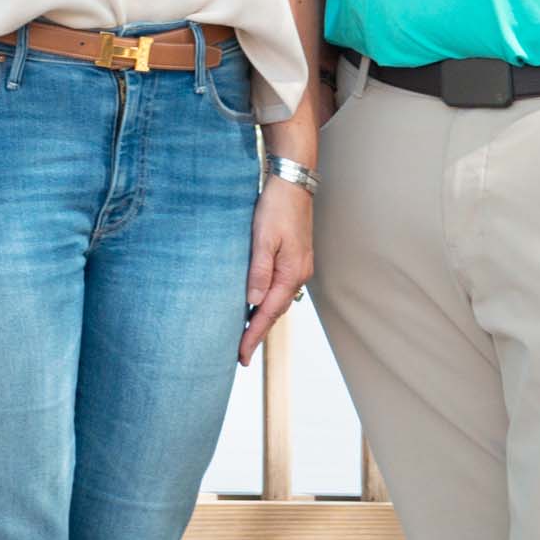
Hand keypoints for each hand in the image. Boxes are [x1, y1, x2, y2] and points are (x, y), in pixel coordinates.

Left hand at [240, 171, 315, 363]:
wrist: (293, 182)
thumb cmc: (276, 207)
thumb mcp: (263, 238)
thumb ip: (259, 270)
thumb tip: (253, 301)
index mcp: (291, 273)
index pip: (268, 313)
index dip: (253, 335)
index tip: (241, 356)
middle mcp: (298, 274)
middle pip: (275, 312)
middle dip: (258, 333)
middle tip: (240, 355)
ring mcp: (298, 266)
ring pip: (278, 301)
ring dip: (263, 318)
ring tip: (246, 335)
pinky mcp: (294, 258)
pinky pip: (280, 288)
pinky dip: (267, 301)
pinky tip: (256, 304)